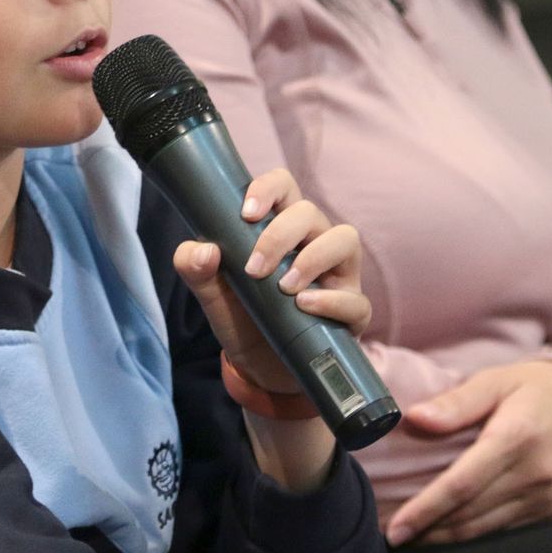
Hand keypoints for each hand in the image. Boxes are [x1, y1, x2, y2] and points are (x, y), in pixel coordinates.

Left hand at [173, 168, 369, 393]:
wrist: (260, 366)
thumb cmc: (240, 315)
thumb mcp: (210, 292)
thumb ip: (194, 267)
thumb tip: (204, 251)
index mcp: (280, 228)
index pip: (284, 186)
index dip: (268, 189)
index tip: (246, 213)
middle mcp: (314, 242)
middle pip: (310, 212)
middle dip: (280, 235)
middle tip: (253, 270)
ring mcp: (338, 275)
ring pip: (346, 239)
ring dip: (313, 258)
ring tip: (284, 287)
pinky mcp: (352, 312)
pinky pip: (357, 299)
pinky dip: (331, 301)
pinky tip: (304, 307)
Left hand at [385, 361, 551, 546]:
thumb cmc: (544, 387)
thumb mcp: (498, 380)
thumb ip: (456, 402)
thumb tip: (415, 417)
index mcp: (515, 438)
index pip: (462, 484)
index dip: (426, 509)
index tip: (397, 526)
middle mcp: (534, 473)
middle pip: (470, 512)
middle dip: (428, 528)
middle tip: (392, 533)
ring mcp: (547, 495)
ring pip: (487, 527)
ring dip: (447, 536)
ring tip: (413, 536)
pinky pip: (507, 527)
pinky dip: (475, 532)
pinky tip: (449, 530)